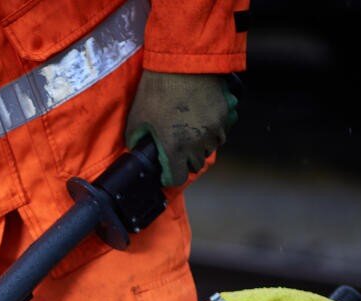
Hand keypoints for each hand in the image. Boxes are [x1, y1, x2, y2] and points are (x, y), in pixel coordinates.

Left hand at [124, 72, 238, 186]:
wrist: (183, 62)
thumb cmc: (158, 90)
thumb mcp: (137, 117)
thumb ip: (136, 139)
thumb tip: (137, 148)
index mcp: (175, 148)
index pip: (177, 178)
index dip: (170, 176)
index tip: (166, 170)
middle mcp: (197, 143)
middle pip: (194, 165)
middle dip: (185, 161)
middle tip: (176, 148)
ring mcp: (214, 129)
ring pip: (210, 149)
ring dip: (200, 146)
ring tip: (189, 133)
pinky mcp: (224, 115)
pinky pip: (220, 131)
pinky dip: (212, 131)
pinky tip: (202, 120)